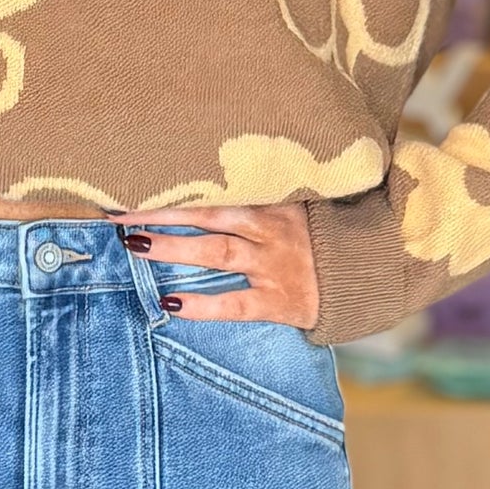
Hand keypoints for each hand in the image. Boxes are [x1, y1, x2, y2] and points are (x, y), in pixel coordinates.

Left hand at [119, 203, 319, 329]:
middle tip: (120, 214)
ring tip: (136, 245)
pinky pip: (235, 303)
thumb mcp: (299, 207)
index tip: (138, 183)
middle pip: (208, 216)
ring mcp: (274, 266)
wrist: (369, 276)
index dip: (176, 189)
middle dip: (162, 214)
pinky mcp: (279, 302)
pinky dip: (203, 306)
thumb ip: (262, 197)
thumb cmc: (325, 239)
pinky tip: (172, 305)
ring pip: (216, 252)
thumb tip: (212, 185)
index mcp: (273, 203)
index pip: (215, 191)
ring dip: (174, 248)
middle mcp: (270, 231)